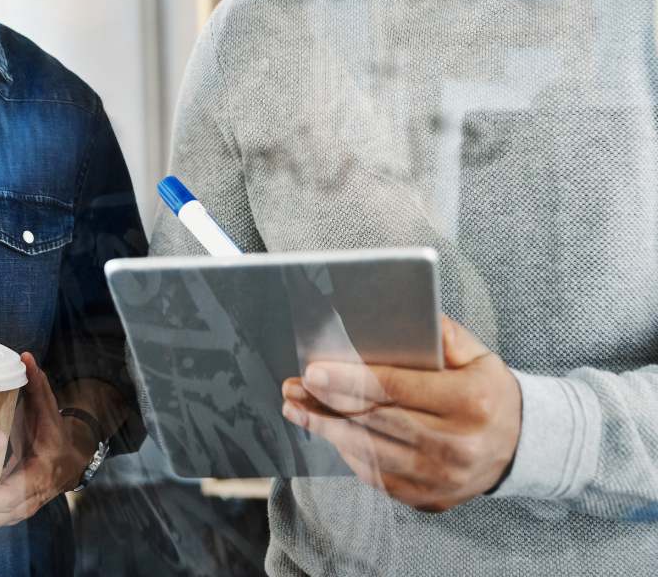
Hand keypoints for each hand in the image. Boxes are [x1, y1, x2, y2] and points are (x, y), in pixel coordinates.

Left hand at [281, 315, 521, 511]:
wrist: (521, 444)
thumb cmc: (486, 389)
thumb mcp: (475, 352)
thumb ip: (437, 333)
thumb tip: (393, 317)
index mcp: (468, 402)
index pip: (395, 388)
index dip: (349, 379)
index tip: (313, 371)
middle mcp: (456, 446)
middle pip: (375, 421)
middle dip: (327, 403)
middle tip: (293, 387)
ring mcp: (443, 478)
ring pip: (370, 452)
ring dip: (326, 429)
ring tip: (297, 409)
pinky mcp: (430, 498)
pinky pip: (378, 477)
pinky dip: (348, 453)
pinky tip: (328, 432)